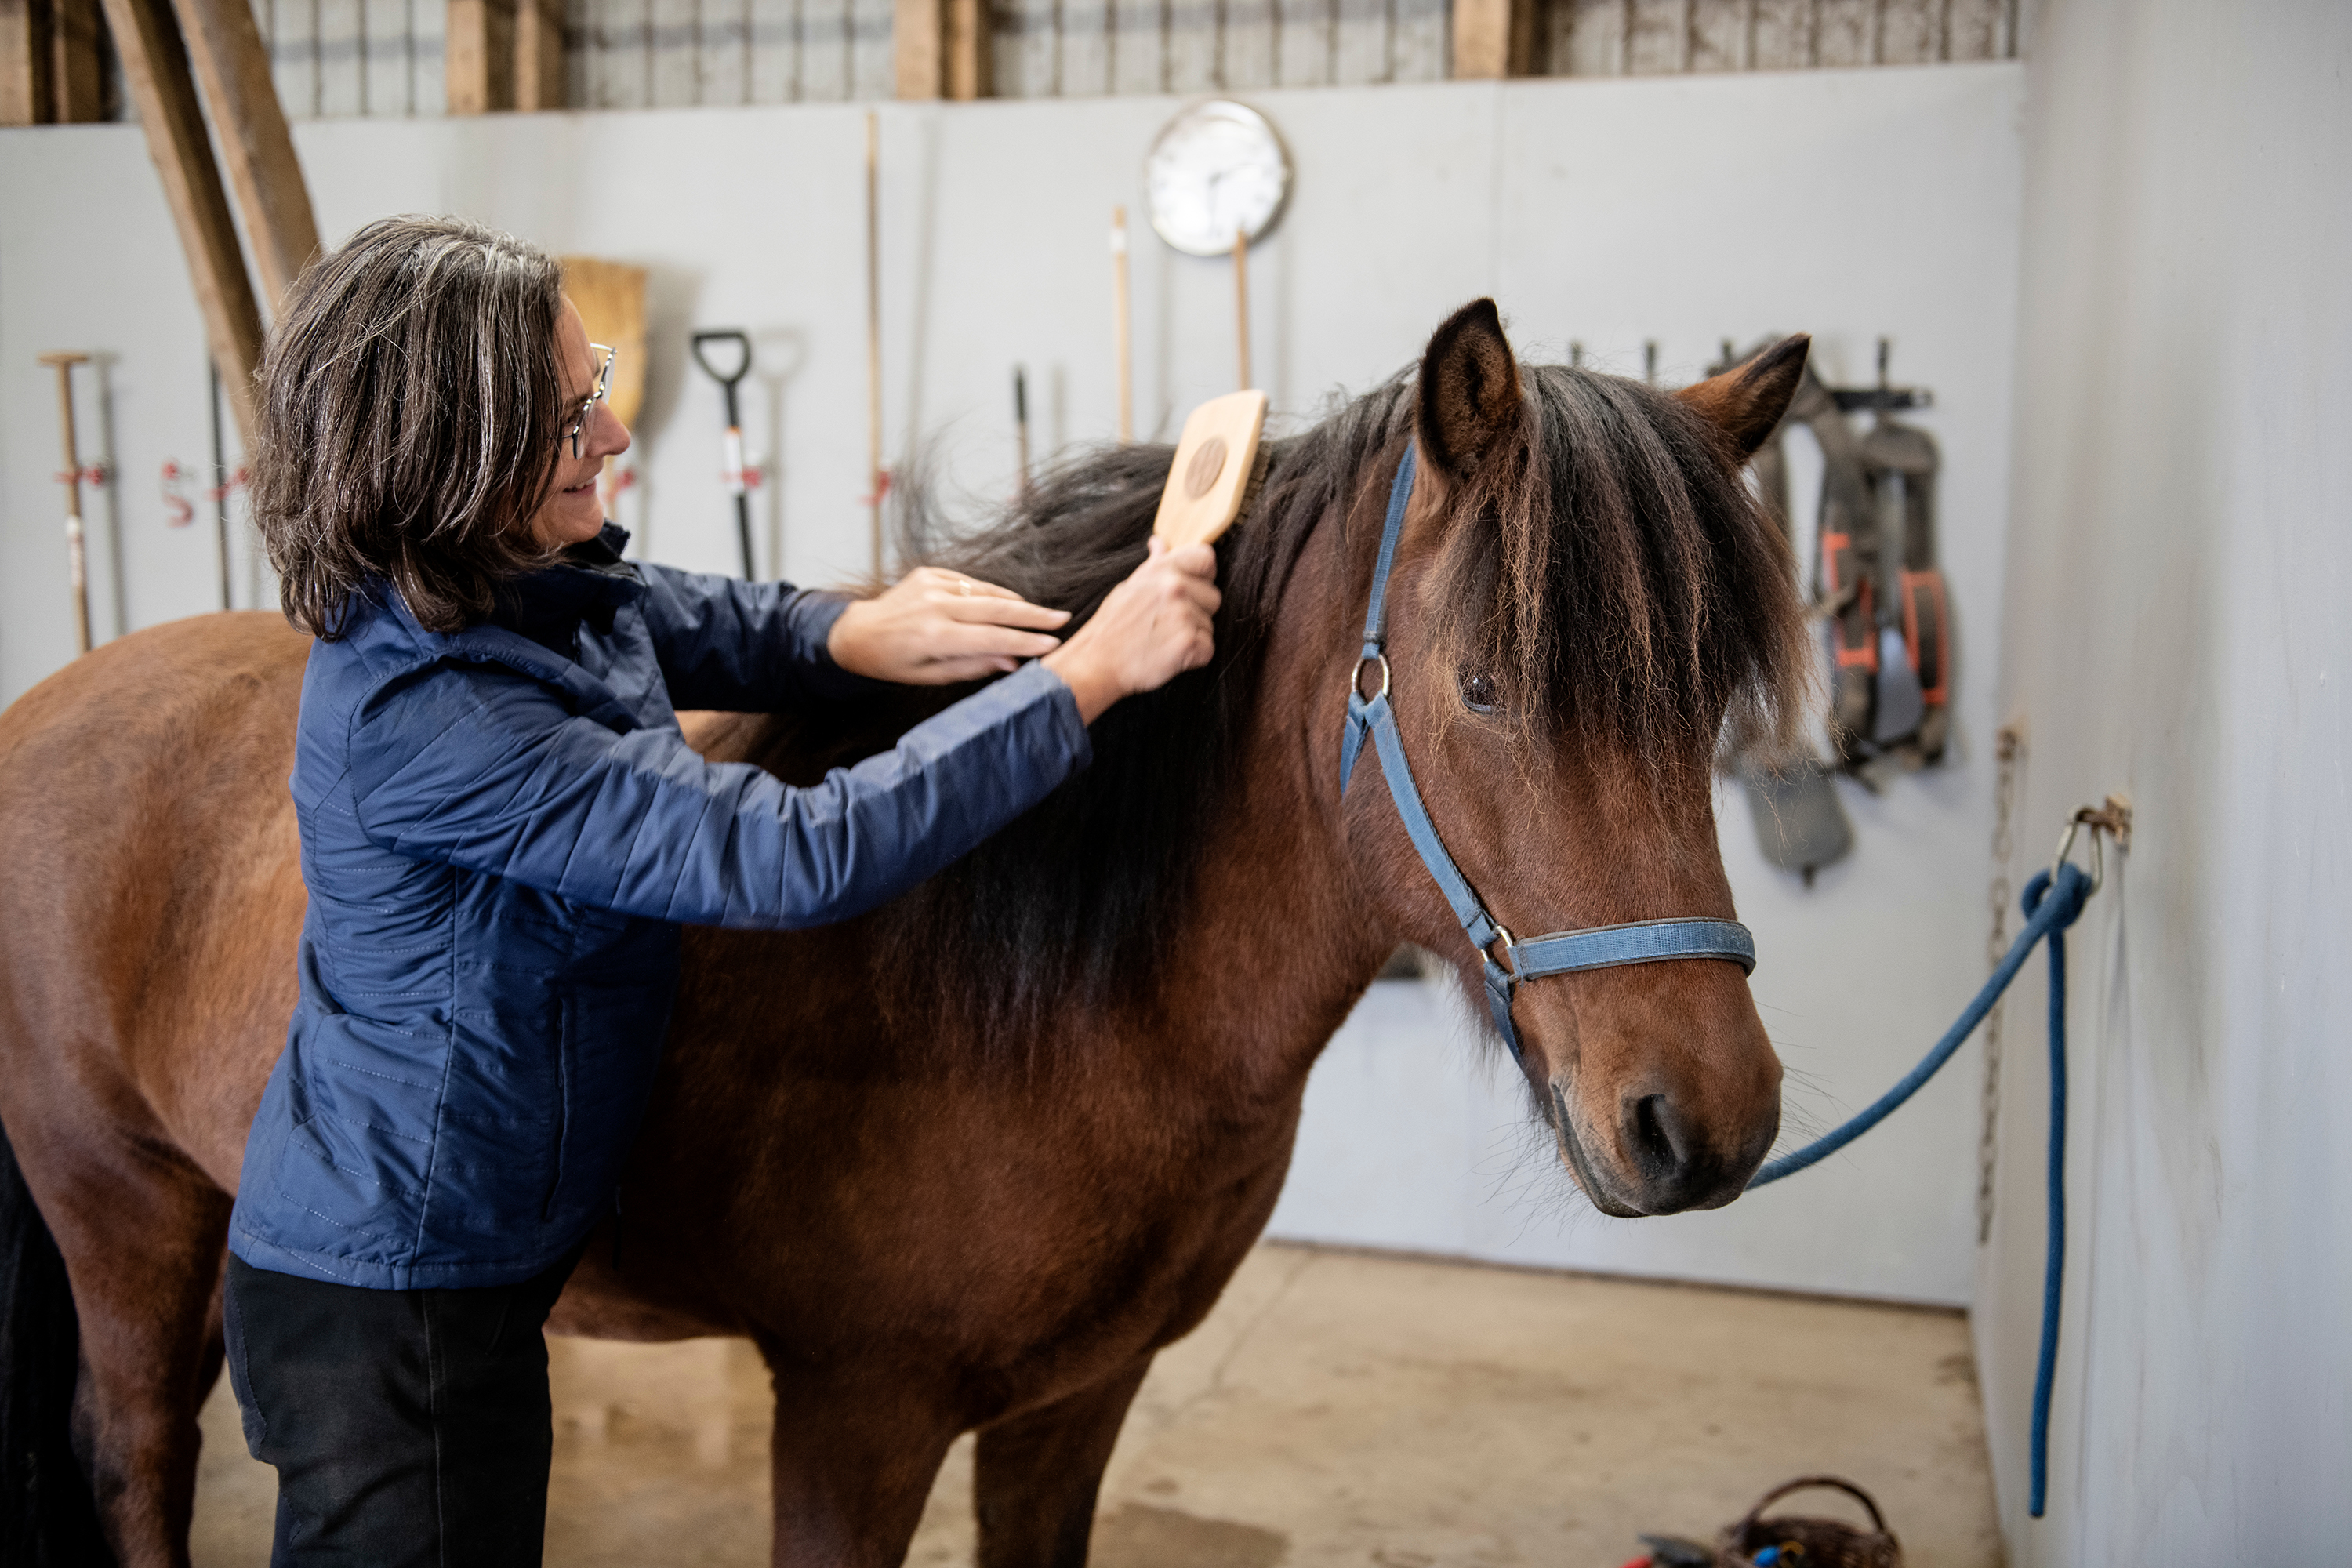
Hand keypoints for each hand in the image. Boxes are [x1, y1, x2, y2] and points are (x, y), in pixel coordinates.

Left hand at [828, 567, 1070, 684]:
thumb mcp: (932, 675)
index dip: (1026, 641)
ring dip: (1015, 603)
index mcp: (935, 636)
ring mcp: (933, 585)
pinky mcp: (930, 573)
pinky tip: (1005, 604)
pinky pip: (971, 583)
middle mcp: (935, 606)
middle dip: (1033, 615)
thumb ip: (973, 665)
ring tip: (1040, 613)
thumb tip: (1013, 661)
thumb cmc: (895, 662)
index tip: (1053, 644)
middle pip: (997, 608)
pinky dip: (990, 593)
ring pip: (987, 591)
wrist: (858, 633)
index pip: (993, 637)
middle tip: (1062, 618)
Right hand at [1041, 536, 1219, 723]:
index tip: (1195, 588)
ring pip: (1209, 626)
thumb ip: (1154, 566)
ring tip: (1164, 639)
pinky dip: (1193, 656)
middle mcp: (1176, 587)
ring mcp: (1184, 615)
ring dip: (1193, 636)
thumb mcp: (1129, 586)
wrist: (1097, 662)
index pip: (1206, 558)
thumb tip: (1161, 544)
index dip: (1205, 575)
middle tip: (1169, 623)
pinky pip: (1207, 649)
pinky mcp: (1189, 643)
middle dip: (1198, 612)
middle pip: (1214, 597)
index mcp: (1163, 570)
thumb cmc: (1112, 627)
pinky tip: (1169, 654)